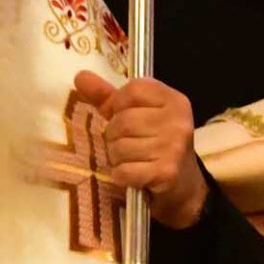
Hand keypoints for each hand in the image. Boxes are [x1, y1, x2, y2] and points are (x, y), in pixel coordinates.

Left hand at [73, 70, 207, 229]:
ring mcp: (174, 147)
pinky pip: (124, 170)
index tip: (129, 117)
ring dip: (118, 158)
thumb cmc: (155, 146)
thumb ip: (108, 97)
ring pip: (120, 147)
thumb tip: (79, 76)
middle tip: (129, 145)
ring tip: (133, 160)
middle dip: (116, 136)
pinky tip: (134, 175)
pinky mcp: (166, 173)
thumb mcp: (136, 115)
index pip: (133, 89)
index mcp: (174, 100)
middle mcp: (177, 121)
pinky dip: (122, 176)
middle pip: (123, 120)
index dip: (120, 105)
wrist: (183, 187)